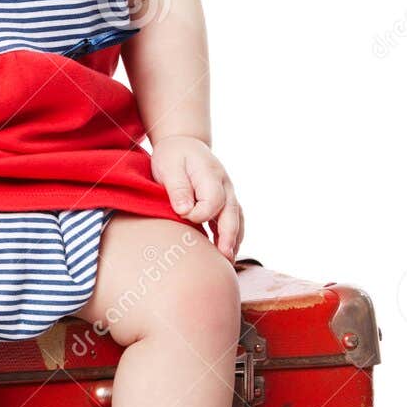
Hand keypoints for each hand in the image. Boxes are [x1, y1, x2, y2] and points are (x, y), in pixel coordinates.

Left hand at [149, 136, 243, 260]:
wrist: (184, 144)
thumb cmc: (173, 156)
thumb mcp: (169, 165)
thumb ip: (177, 187)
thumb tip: (184, 210)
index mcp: (211, 174)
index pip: (212, 201)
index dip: (199, 214)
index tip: (183, 216)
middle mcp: (225, 185)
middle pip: (231, 213)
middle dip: (228, 236)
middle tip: (224, 257)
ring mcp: (228, 194)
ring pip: (237, 219)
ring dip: (234, 240)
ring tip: (228, 262)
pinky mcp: (225, 202)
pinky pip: (235, 220)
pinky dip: (233, 237)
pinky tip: (226, 253)